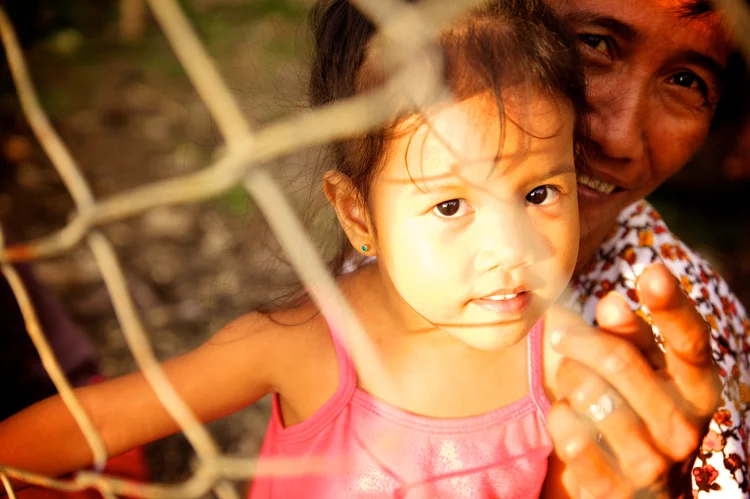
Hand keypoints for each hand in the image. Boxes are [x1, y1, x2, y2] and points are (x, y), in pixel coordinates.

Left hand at [547, 263, 721, 497]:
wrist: (638, 492)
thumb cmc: (636, 409)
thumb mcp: (643, 370)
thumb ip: (628, 336)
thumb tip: (612, 302)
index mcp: (699, 388)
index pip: (691, 341)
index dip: (672, 305)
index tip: (652, 271)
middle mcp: (684, 426)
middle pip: (618, 358)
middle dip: (579, 340)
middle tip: (562, 336)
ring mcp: (652, 462)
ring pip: (585, 391)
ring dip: (568, 380)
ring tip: (574, 387)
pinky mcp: (613, 488)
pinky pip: (567, 430)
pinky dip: (559, 416)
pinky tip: (571, 421)